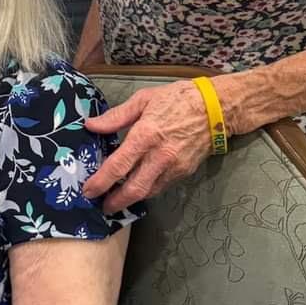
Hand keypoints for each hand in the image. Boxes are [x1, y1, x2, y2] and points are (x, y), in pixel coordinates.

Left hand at [82, 80, 215, 210]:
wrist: (217, 108)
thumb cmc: (177, 98)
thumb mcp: (143, 99)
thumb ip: (116, 116)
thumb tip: (91, 125)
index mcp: (145, 135)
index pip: (118, 166)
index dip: (101, 182)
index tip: (88, 190)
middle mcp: (160, 156)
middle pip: (134, 188)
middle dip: (115, 202)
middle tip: (102, 206)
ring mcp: (174, 167)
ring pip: (148, 192)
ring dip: (130, 199)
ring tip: (115, 201)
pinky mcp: (185, 171)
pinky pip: (161, 186)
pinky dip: (147, 190)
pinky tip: (137, 187)